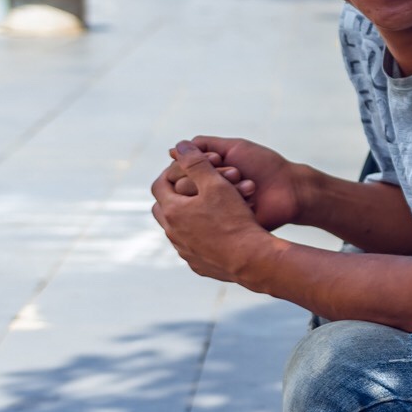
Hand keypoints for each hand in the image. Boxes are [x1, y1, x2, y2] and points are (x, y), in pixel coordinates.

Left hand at [151, 142, 271, 281]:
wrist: (251, 259)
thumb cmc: (235, 219)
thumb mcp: (217, 184)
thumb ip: (196, 163)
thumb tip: (179, 146)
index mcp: (172, 211)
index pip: (159, 185)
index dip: (172, 173)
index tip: (187, 168)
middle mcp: (172, 233)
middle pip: (162, 209)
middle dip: (174, 195)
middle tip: (193, 187)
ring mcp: (184, 251)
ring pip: (177, 230)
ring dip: (187, 217)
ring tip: (207, 209)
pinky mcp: (198, 265)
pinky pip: (192, 248)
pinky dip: (199, 237)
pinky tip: (216, 233)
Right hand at [163, 136, 308, 230]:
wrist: (291, 188)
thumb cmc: (264, 165)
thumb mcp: (234, 147)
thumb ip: (204, 146)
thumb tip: (174, 148)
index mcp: (205, 176)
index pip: (182, 171)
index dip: (197, 163)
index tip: (220, 159)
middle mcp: (206, 195)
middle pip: (186, 188)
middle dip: (213, 176)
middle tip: (236, 172)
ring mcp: (215, 212)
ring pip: (199, 203)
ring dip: (226, 189)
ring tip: (249, 185)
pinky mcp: (225, 226)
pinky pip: (214, 218)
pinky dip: (234, 203)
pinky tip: (251, 197)